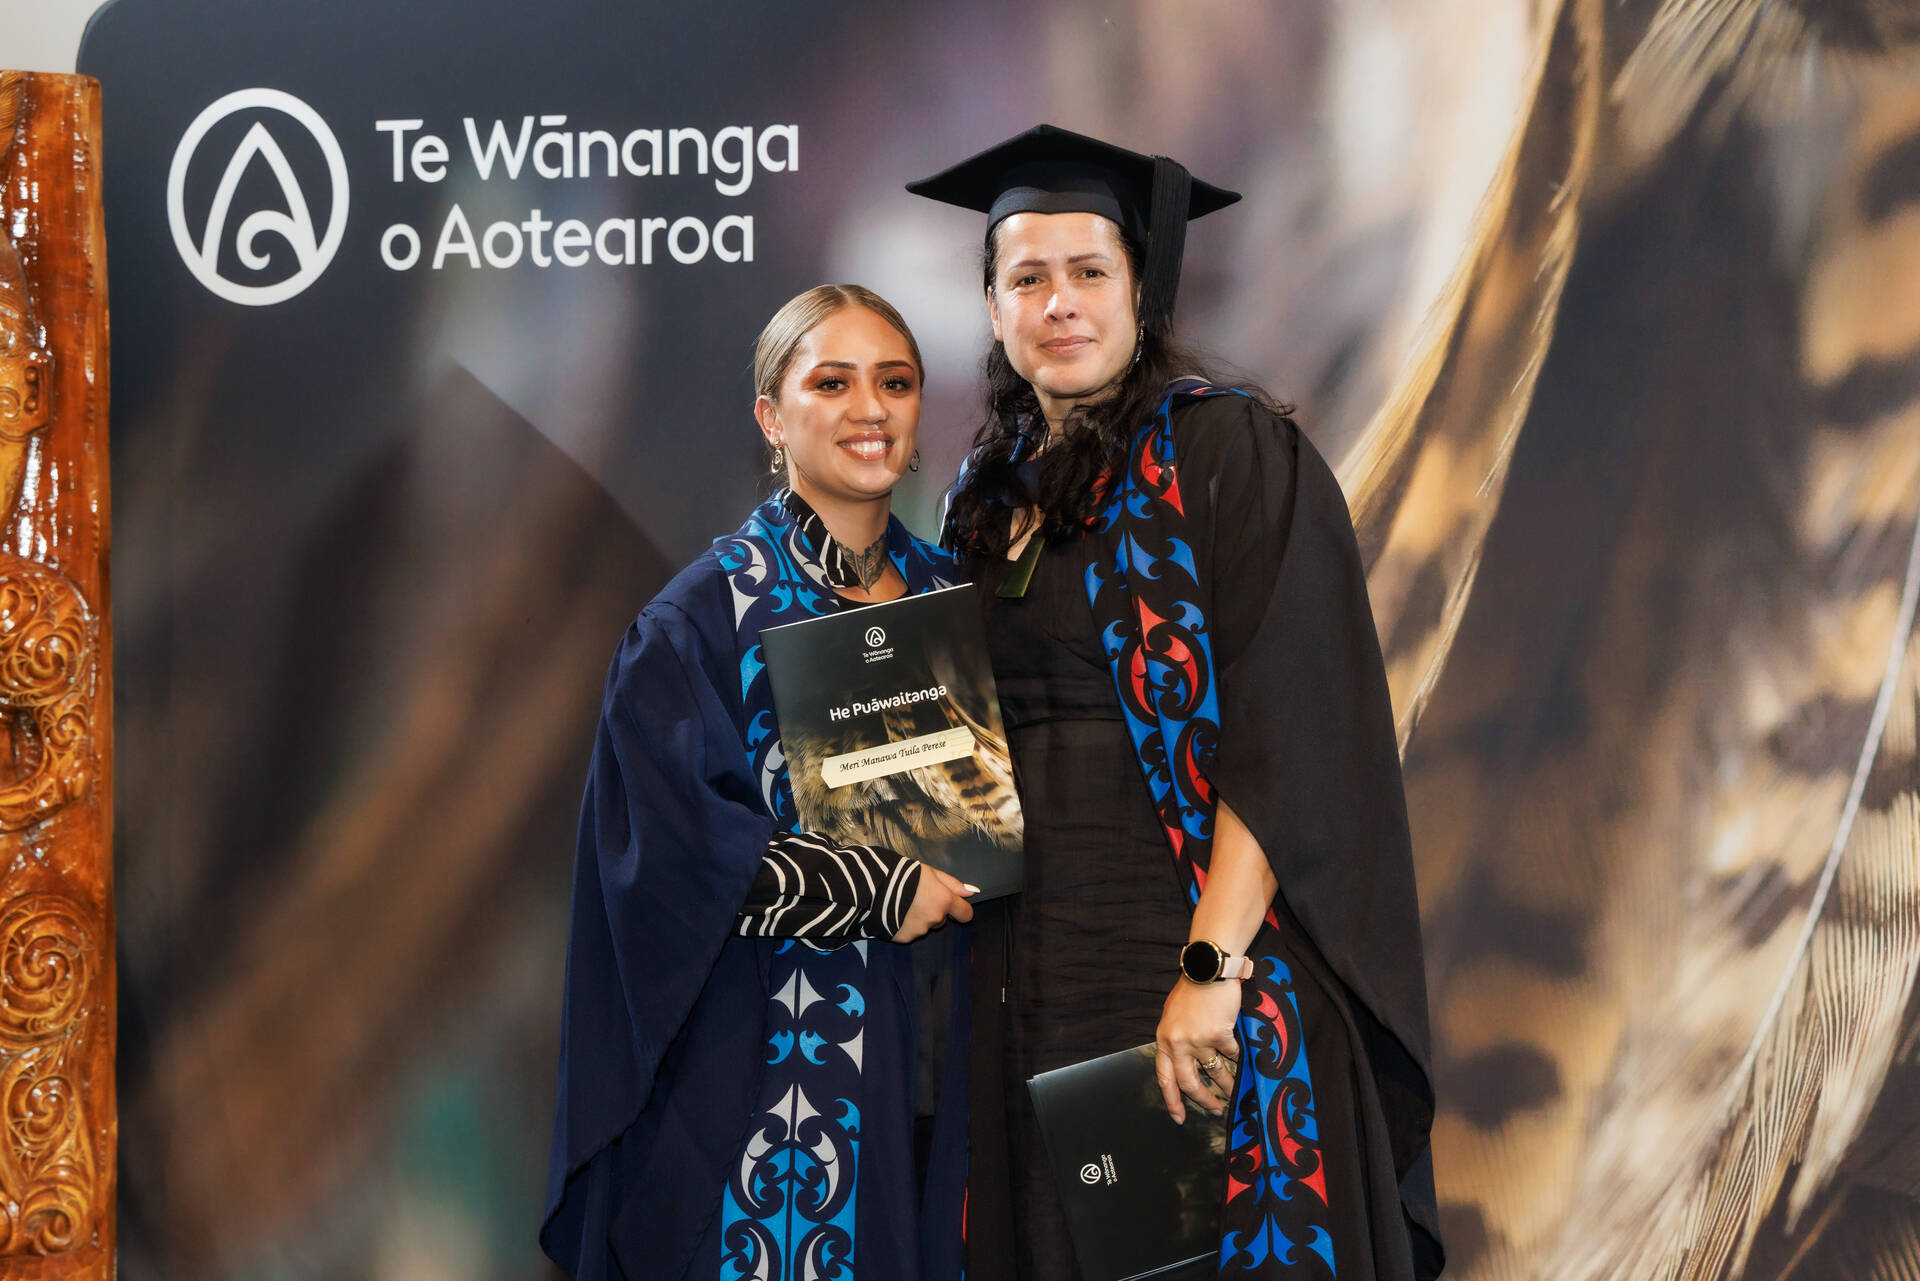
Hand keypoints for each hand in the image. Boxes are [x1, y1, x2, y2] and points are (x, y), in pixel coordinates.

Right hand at [890, 866, 976, 942]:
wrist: (874, 886)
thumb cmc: (905, 875)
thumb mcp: (931, 872)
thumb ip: (952, 884)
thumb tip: (971, 892)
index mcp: (944, 901)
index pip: (965, 914)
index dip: (961, 910)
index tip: (954, 906)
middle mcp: (935, 919)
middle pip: (941, 919)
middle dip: (934, 911)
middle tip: (917, 898)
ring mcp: (919, 931)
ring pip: (925, 927)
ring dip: (919, 919)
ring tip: (903, 904)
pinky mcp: (904, 938)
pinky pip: (910, 933)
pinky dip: (905, 926)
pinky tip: (894, 914)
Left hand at [1154, 976, 1241, 1122]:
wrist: (1207, 970)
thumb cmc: (1192, 991)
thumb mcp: (1173, 1018)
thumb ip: (1177, 1041)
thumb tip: (1186, 1065)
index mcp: (1164, 1040)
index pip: (1165, 1078)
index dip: (1172, 1101)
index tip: (1179, 1117)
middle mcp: (1178, 1043)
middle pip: (1190, 1083)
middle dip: (1204, 1101)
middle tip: (1215, 1110)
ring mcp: (1199, 1040)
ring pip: (1216, 1072)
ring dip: (1227, 1085)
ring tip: (1234, 1091)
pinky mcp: (1219, 1035)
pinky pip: (1232, 1054)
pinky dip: (1238, 1057)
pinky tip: (1242, 1056)